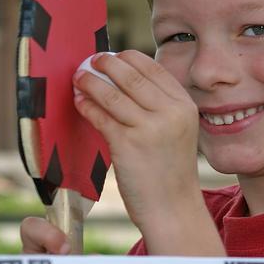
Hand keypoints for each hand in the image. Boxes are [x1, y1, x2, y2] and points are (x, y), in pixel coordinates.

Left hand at [72, 51, 201, 237]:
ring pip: (111, 92)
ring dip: (90, 81)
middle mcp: (170, 112)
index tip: (112, 56)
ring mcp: (149, 128)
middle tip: (91, 61)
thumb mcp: (177, 131)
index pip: (152, 68)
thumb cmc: (170, 170)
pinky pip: (100, 115)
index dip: (128, 58)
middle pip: (130, 75)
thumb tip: (124, 78)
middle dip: (106, 63)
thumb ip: (160, 105)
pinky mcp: (127, 144)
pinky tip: (79, 101)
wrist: (172, 208)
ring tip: (79, 78)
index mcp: (184, 105)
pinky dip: (86, 105)